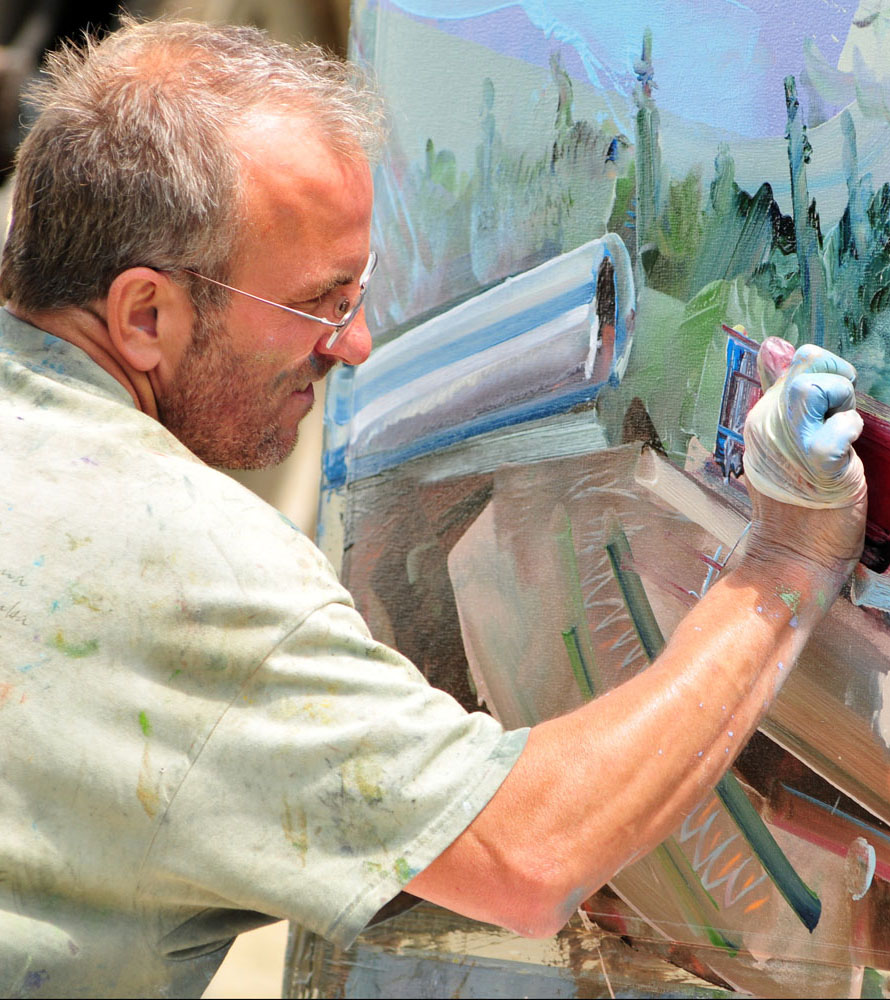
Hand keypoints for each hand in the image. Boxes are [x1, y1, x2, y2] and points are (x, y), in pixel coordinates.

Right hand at [742, 339, 866, 586]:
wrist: (793, 556)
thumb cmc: (797, 505)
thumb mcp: (784, 443)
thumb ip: (784, 397)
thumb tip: (774, 345)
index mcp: (761, 416)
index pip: (795, 360)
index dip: (824, 372)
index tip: (832, 404)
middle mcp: (767, 423)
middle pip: (808, 364)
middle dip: (836, 382)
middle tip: (840, 418)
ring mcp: (789, 440)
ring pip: (817, 386)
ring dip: (843, 405)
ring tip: (842, 437)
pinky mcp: (817, 461)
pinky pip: (841, 427)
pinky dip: (850, 435)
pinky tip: (845, 461)